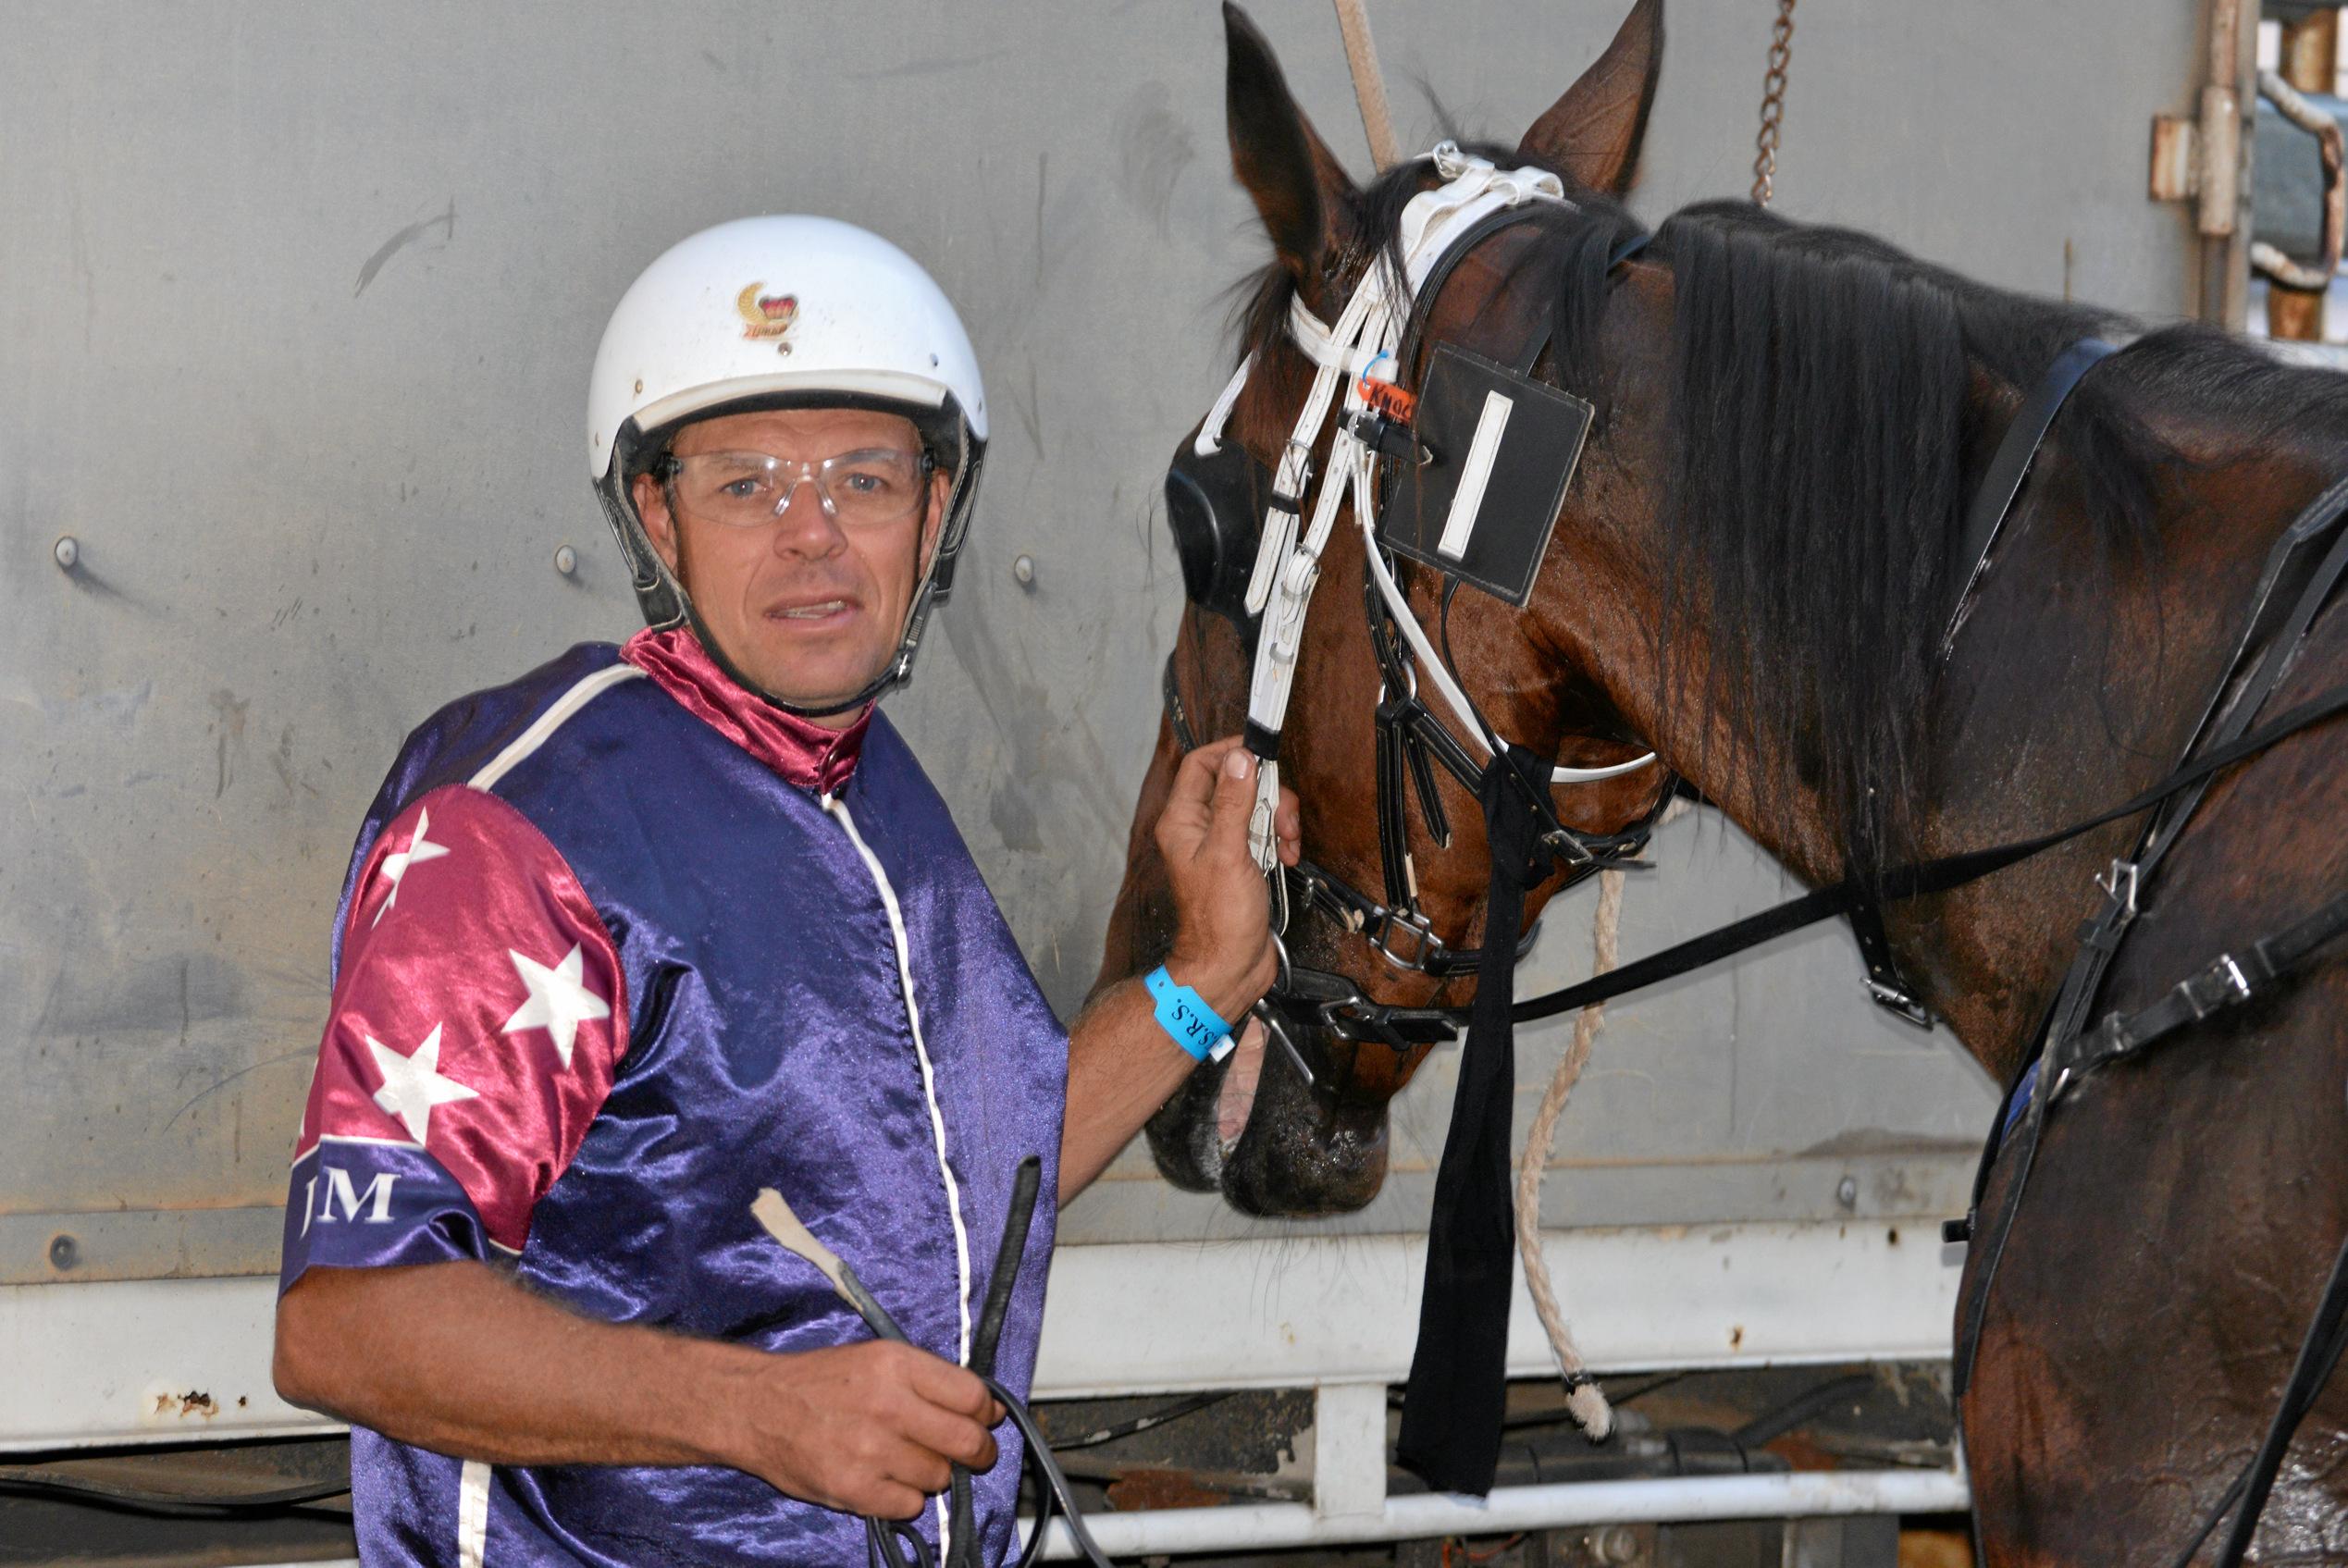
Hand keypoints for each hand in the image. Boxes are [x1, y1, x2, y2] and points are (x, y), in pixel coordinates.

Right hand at [718, 1340, 1002, 1519]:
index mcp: (896, 1364)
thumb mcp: (876, 1358)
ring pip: (940, 1477)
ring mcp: (870, 1450)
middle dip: (977, 1451)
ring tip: (906, 1460)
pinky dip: (905, 1498)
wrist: (756, 1407)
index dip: (986, 1412)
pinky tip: (886, 1479)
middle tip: (970, 1453)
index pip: (972, 1395)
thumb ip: (929, 1379)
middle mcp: (887, 1405)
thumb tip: (985, 1408)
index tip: (985, 1419)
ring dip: (932, 1473)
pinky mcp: (854, 1488)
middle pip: (966, 1441)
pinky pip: (911, 1505)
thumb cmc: (818, 1382)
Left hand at [1152, 736, 1300, 1024]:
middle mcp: (1198, 828)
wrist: (1230, 966)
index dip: (1231, 755)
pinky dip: (1280, 839)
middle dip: (1266, 794)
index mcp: (1183, 821)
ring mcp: (1221, 844)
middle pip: (1235, 783)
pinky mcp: (1242, 859)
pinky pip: (1264, 831)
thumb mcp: (1228, 853)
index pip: (1201, 765)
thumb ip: (1232, 803)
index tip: (1262, 758)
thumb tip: (1239, 759)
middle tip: (1282, 818)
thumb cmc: (1220, 919)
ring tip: (1286, 844)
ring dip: (1278, 819)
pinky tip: (1286, 857)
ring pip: (1254, 806)